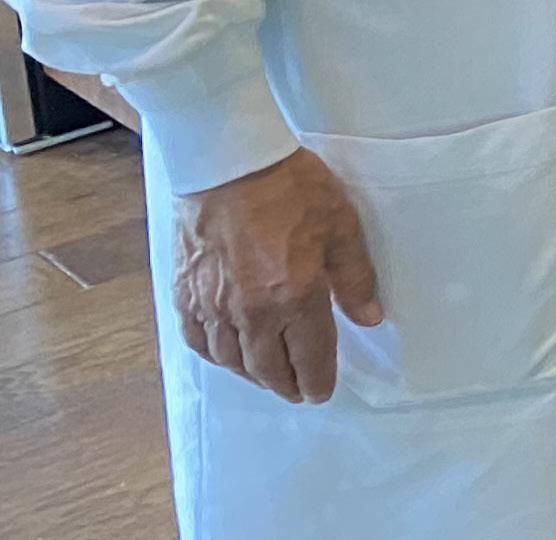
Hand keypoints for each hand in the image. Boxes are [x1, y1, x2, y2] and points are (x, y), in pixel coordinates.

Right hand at [171, 149, 382, 403]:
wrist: (228, 163)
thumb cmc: (289, 188)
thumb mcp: (340, 226)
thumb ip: (356, 278)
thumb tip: (369, 318)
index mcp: (294, 296)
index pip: (309, 357)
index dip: (318, 381)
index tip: (322, 393)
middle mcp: (250, 312)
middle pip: (268, 368)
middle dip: (287, 385)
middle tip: (298, 391)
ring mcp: (213, 306)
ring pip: (231, 361)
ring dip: (253, 375)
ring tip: (269, 376)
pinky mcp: (185, 294)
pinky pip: (198, 342)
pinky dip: (217, 356)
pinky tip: (228, 354)